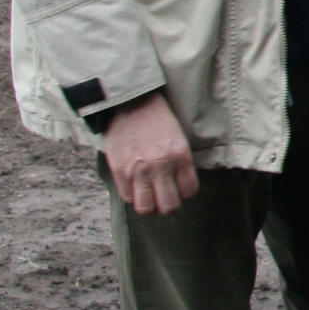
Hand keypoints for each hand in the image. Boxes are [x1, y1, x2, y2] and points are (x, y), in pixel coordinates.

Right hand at [101, 92, 198, 214]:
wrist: (127, 101)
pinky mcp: (119, 170)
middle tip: (165, 197)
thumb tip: (177, 185)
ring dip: (149, 205)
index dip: (185, 192)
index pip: (189, 191)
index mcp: (180, 155)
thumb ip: (179, 161)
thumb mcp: (177, 136)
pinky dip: (132, 195)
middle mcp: (161, 166)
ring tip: (149, 195)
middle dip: (169, 205)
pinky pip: (127, 198)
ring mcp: (138, 170)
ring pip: (147, 208)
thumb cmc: (155, 116)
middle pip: (169, 206)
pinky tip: (135, 186)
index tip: (180, 187)